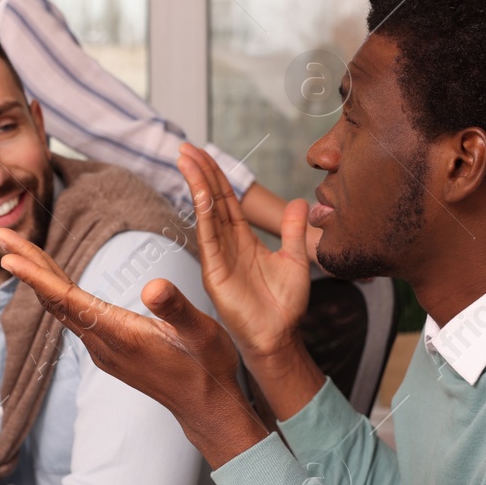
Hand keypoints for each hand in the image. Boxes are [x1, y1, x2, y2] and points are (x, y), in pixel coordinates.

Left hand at [0, 228, 268, 466]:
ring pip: (61, 309)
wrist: (206, 408)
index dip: (36, 276)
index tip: (8, 254)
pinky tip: (54, 283)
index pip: (67, 299)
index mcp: (119, 334)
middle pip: (55, 300)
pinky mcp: (109, 352)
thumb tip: (152, 284)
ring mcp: (103, 350)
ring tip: (18, 252)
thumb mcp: (201, 332)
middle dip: (27, 266)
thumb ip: (176, 308)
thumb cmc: (207, 367)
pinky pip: (73, 317)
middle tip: (1, 236)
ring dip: (39, 279)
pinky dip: (56, 293)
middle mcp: (103, 343)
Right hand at [177, 144, 309, 361]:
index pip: (227, 200)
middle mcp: (227, 245)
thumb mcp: (295, 258)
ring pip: (206, 213)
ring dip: (197, 185)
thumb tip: (300, 201)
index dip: (216, 176)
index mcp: (243, 240)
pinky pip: (208, 237)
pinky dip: (204, 214)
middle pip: (211, 200)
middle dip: (200, 172)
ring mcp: (218, 258)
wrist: (279, 337)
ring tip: (186, 160)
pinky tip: (200, 193)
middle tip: (185, 147)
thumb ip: (292, 230)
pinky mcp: (214, 273)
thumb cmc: (285, 305)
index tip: (202, 153)